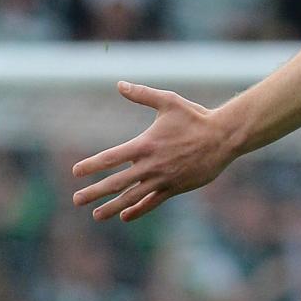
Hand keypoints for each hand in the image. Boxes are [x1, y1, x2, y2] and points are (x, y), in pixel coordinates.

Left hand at [71, 81, 236, 222]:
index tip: (76, 172)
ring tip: (96, 215)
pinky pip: (152, 202)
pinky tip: (125, 216)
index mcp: (145, 145)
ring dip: (112, 207)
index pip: (110, 158)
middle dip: (94, 192)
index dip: (91, 166)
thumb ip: (142, 94)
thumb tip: (119, 84)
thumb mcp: (169, 101)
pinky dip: (138, 210)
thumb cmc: (196, 117)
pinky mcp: (175, 188)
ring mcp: (163, 179)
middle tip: (77, 200)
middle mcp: (151, 165)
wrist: (224, 138)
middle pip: (116, 182)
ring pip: (132, 197)